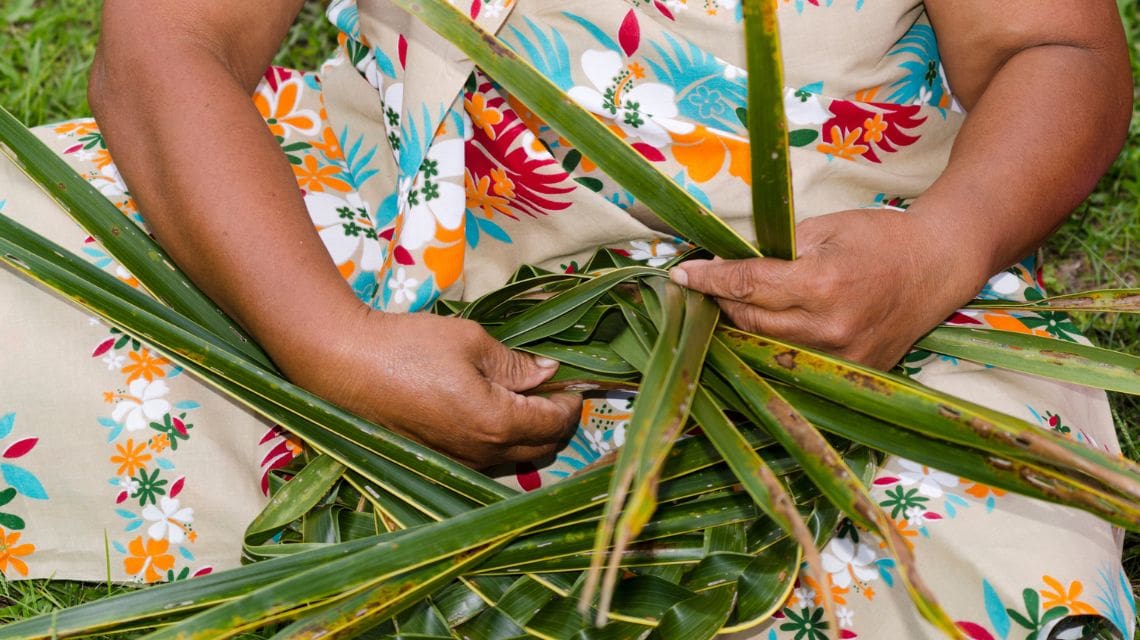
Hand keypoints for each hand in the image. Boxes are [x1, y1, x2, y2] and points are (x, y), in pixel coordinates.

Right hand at [276, 308, 581, 467]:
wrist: (344, 367)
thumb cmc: (409, 347)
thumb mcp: (471, 342)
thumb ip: (516, 363)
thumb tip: (549, 374)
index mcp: (496, 423)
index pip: (556, 423)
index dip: (571, 400)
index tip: (571, 378)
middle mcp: (483, 454)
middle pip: (545, 449)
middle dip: (557, 421)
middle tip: (552, 388)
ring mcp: (460, 465)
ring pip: (518, 460)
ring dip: (532, 434)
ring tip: (523, 397)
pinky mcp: (440, 464)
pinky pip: (488, 462)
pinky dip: (504, 442)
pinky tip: (491, 413)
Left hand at [669, 209, 988, 369]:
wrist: (938, 267)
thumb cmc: (879, 239)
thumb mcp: (824, 228)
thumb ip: (773, 249)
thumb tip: (725, 264)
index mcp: (821, 285)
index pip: (745, 286)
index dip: (708, 280)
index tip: (680, 275)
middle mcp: (828, 329)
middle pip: (747, 322)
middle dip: (719, 304)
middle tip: (703, 287)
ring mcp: (840, 359)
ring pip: (765, 349)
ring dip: (739, 329)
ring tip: (727, 309)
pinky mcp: (850, 374)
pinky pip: (794, 366)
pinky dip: (771, 350)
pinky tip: (759, 332)